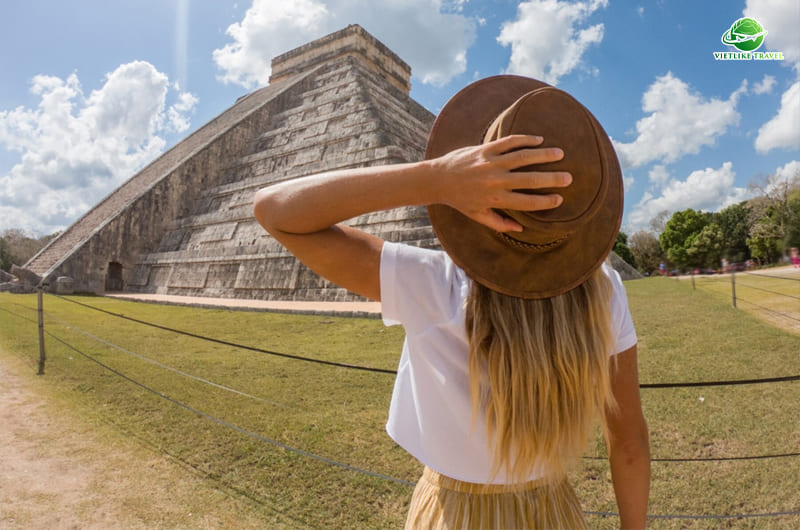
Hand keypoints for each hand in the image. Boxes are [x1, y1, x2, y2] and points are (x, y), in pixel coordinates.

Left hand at [429, 135, 570, 232]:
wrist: (438, 179)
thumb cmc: (460, 200)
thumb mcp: (478, 216)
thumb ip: (499, 223)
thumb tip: (521, 229)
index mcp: (496, 200)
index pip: (527, 202)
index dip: (546, 201)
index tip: (559, 198)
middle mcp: (496, 181)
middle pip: (531, 179)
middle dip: (552, 178)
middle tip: (569, 177)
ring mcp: (491, 163)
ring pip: (523, 157)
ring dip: (544, 155)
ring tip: (559, 153)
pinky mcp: (485, 149)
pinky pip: (509, 142)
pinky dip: (525, 139)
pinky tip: (539, 140)